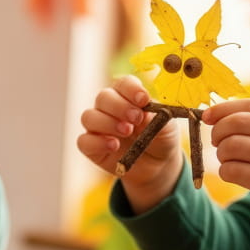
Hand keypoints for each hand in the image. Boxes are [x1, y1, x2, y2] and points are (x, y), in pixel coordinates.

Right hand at [77, 75, 182, 212]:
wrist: (157, 165)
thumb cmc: (160, 139)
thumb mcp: (166, 126)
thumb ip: (156, 116)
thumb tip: (143, 111)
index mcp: (128, 97)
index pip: (123, 84)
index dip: (130, 89)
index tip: (143, 100)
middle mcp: (109, 109)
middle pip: (103, 97)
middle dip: (118, 106)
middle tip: (136, 118)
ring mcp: (98, 128)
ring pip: (89, 117)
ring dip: (107, 122)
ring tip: (127, 132)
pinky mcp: (91, 147)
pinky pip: (84, 141)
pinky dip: (97, 142)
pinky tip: (114, 146)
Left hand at [204, 99, 249, 233]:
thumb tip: (211, 114)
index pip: (249, 105)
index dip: (222, 110)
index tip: (207, 117)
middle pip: (235, 124)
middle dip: (218, 133)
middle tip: (219, 143)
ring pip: (230, 147)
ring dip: (222, 155)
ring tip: (231, 160)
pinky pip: (232, 171)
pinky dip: (225, 172)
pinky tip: (235, 174)